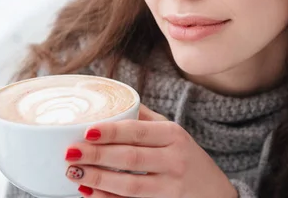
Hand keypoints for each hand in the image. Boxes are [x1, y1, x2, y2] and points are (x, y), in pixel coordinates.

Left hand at [64, 105, 237, 197]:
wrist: (217, 194)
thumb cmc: (189, 159)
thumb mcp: (175, 134)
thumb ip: (147, 119)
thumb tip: (116, 100)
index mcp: (174, 135)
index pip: (138, 131)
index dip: (111, 132)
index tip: (87, 131)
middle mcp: (174, 159)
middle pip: (130, 158)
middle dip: (97, 155)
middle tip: (70, 152)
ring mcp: (171, 187)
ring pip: (129, 184)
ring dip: (98, 179)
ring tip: (74, 173)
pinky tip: (89, 192)